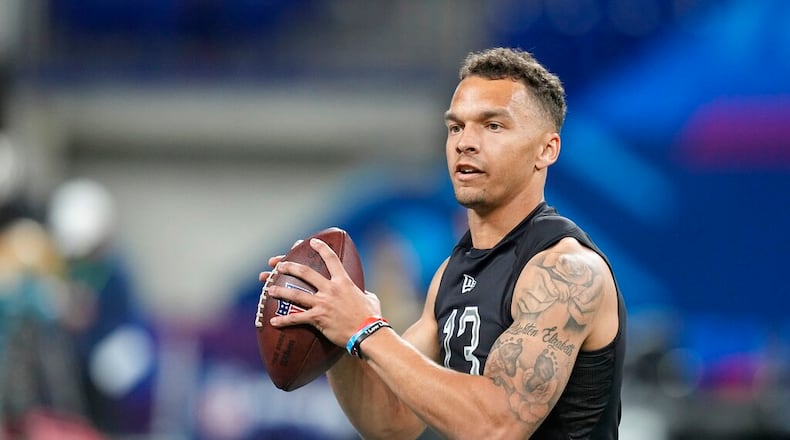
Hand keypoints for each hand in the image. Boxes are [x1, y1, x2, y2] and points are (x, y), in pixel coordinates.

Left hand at [265, 238, 381, 346]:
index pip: (331, 259)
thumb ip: (361, 292)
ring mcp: (323, 303)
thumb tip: (362, 292)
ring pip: (296, 294)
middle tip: (279, 265)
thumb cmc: (371, 316)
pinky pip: (296, 318)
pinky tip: (273, 322)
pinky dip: (284, 320)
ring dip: (281, 291)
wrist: (368, 333)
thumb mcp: (370, 297)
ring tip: (269, 289)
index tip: (312, 242)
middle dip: (289, 266)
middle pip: (306, 273)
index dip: (321, 248)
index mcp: (344, 282)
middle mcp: (331, 289)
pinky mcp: (318, 318)